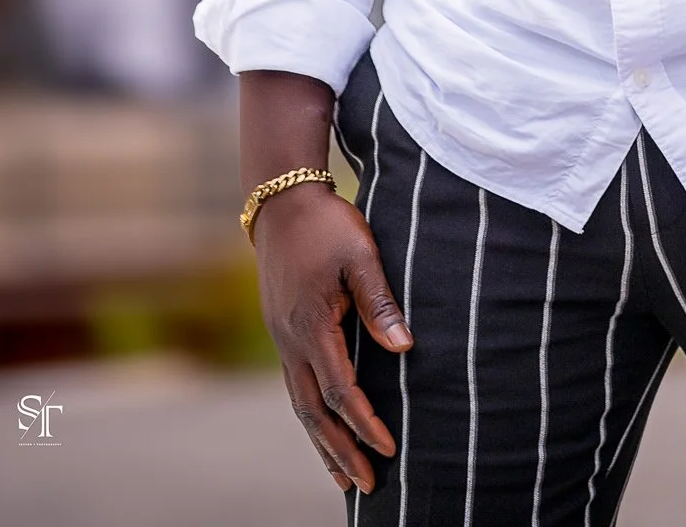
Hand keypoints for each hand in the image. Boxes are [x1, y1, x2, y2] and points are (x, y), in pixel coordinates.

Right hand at [252, 183, 411, 497]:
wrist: (281, 199)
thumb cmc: (327, 224)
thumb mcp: (360, 254)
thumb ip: (379, 302)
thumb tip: (403, 348)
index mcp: (311, 326)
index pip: (340, 391)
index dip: (365, 423)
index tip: (390, 449)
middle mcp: (291, 340)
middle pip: (314, 412)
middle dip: (340, 451)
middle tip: (367, 486)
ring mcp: (282, 337)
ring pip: (300, 403)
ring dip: (322, 441)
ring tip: (343, 478)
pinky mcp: (282, 330)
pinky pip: (295, 385)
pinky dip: (311, 415)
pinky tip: (323, 427)